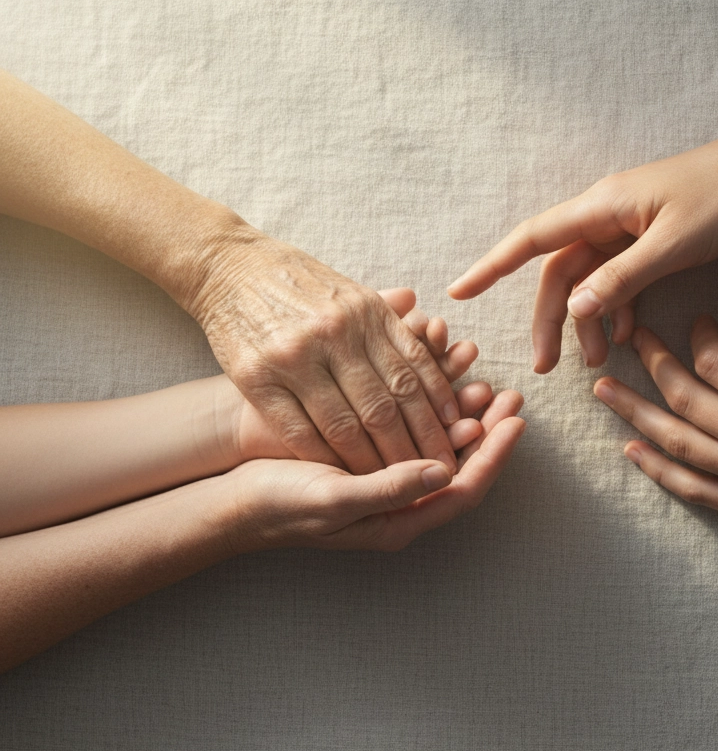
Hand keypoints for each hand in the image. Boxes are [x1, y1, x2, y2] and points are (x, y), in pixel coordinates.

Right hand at [188, 234, 462, 473]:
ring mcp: (295, 356)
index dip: (437, 416)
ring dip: (371, 462)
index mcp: (366, 314)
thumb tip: (436, 334)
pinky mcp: (256, 376)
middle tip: (433, 476)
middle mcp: (335, 335)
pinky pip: (298, 430)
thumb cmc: (302, 285)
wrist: (228, 266)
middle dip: (413, 448)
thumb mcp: (353, 292)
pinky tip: (343, 474)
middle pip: (384, 406)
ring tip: (392, 484)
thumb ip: (393, 320)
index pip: (413, 375)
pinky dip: (324, 457)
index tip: (454, 444)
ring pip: (344, 424)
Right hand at [226, 389, 525, 552]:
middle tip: (510, 394)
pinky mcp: (370, 449)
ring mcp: (387, 473)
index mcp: (401, 520)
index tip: (514, 420)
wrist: (235, 496)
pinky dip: (424, 395)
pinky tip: (435, 366)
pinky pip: (410, 423)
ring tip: (480, 372)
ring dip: (459, 406)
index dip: (493, 456)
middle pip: (460, 463)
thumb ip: (389, 490)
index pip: (465, 488)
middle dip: (487, 427)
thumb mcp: (333, 499)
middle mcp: (402, 499)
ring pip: (436, 439)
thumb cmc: (280, 503)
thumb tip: (444, 472)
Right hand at [448, 116, 717, 371]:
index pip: (532, 239)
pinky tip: (630, 335)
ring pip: (590, 279)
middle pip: (560, 271)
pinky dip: (620, 307)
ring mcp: (627, 226)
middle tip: (545, 367)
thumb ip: (623, 278)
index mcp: (602, 207)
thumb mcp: (674, 245)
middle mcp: (606, 214)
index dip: (492, 267)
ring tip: (599, 360)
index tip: (458, 292)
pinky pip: (620, 277)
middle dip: (551, 319)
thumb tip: (574, 309)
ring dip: (589, 319)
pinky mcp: (649, 237)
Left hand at [593, 284, 717, 547]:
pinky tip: (632, 451)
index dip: (698, 335)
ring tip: (603, 391)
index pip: (716, 362)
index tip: (698, 320)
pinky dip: (659, 471)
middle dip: (653, 364)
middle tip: (631, 338)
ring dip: (635, 414)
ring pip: (678, 443)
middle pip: (685, 399)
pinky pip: (695, 490)